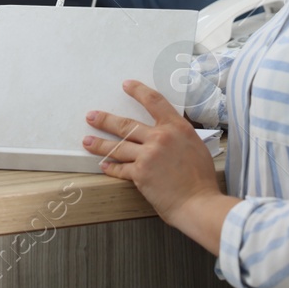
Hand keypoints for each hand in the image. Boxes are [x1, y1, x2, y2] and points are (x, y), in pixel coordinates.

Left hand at [83, 80, 222, 228]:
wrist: (199, 202)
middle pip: (126, 124)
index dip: (138, 91)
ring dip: (99, 144)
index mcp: (177, 127)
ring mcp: (148, 155)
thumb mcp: (195, 145)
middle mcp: (160, 137)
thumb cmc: (201, 178)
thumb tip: (167, 133)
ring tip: (87, 141)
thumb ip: (178, 135)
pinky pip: (120, 168)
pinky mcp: (140, 174)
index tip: (126, 85)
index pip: (154, 101)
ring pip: (118, 146)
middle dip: (105, 120)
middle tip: (91, 116)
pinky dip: (111, 167)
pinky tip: (104, 165)